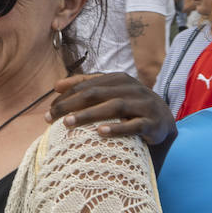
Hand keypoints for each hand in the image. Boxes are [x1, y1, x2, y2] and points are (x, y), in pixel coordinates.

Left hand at [45, 72, 174, 143]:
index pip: (87, 85)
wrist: (162, 122)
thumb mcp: (109, 94)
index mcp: (119, 79)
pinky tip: (100, 133)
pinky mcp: (154, 123)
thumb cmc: (129, 108)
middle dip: (71, 105)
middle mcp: (133, 88)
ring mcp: (145, 105)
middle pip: (97, 94)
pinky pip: (135, 126)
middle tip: (51, 117)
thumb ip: (85, 87)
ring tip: (68, 123)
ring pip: (114, 107)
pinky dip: (118, 128)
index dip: (66, 96)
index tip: (49, 110)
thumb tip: (56, 86)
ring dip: (89, 114)